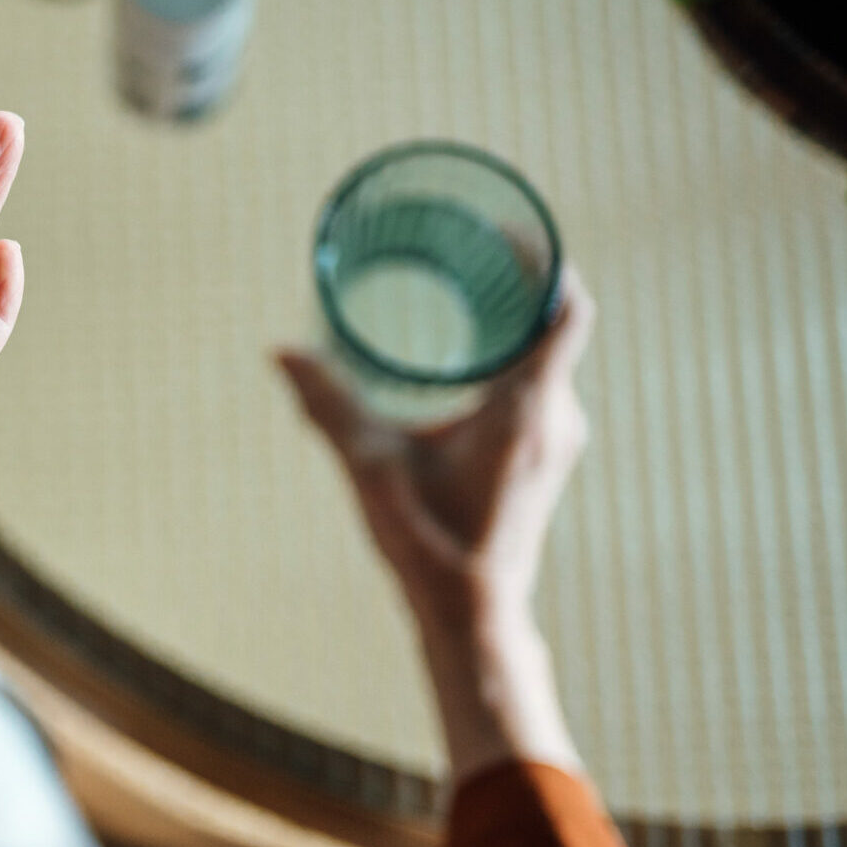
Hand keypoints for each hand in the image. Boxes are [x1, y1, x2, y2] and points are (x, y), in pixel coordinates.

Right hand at [277, 271, 595, 777]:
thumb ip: (328, 405)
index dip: (544, 259)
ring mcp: (557, 440)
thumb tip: (281, 351)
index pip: (565, 307)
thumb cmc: (429, 545)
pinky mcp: (544, 458)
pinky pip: (541, 383)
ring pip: (549, 355)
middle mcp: (556, 417)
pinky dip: (512, 355)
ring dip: (514, 319)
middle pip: (555, 322)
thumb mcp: (371, 468)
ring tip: (465, 289)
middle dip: (516, 280)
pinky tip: (470, 354)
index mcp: (527, 408)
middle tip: (468, 248)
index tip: (503, 232)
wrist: (473, 615)